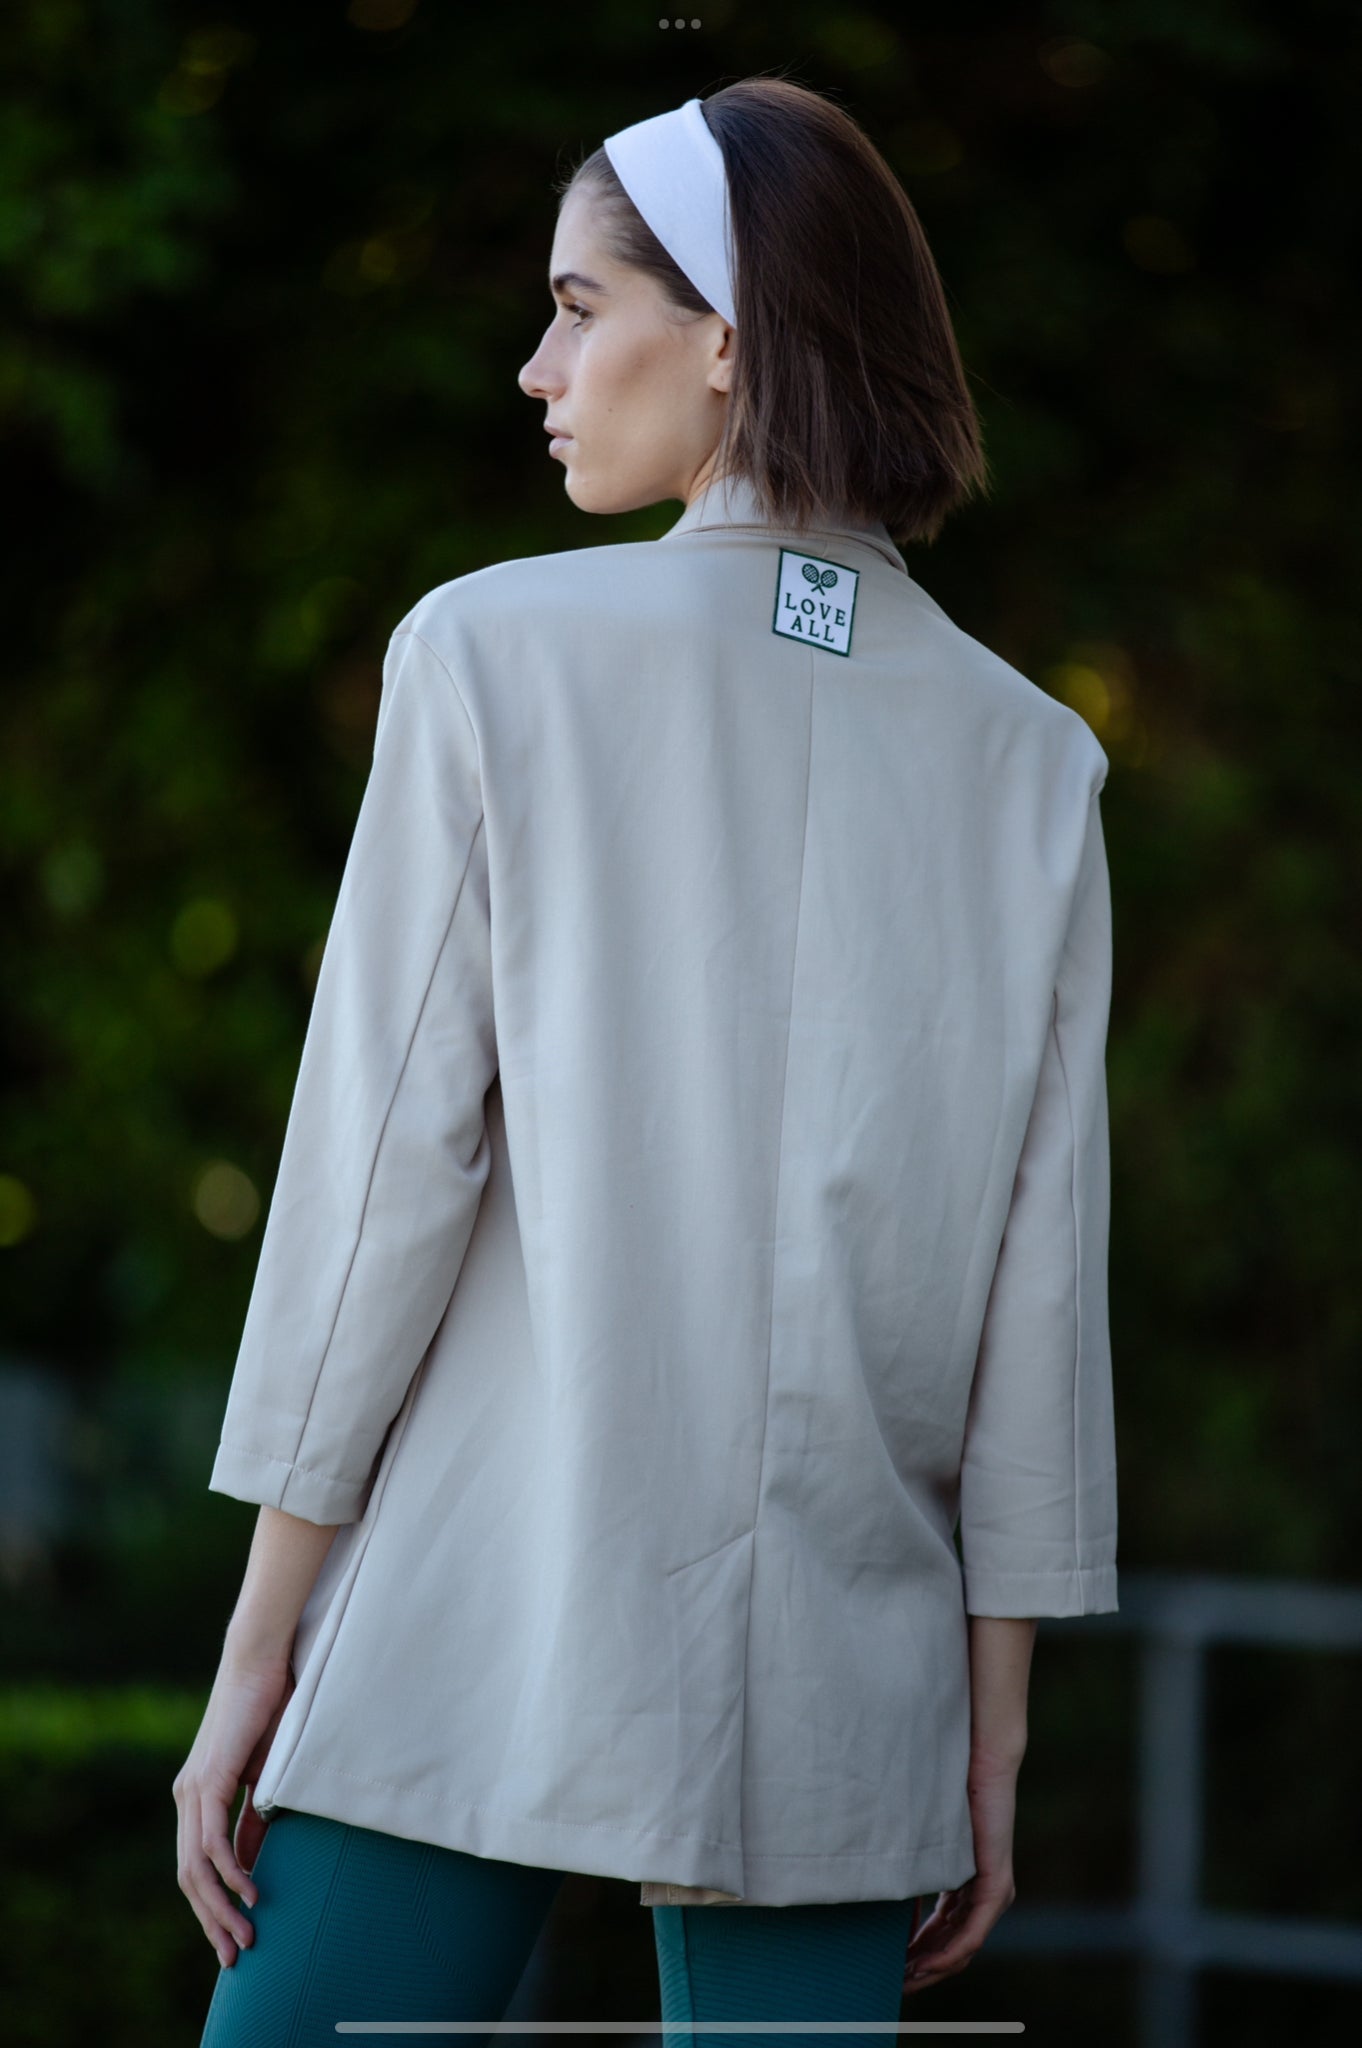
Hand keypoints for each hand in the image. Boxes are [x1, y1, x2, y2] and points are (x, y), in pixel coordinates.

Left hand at [173, 1648, 295, 1968]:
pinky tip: (249, 1893)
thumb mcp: (266, 1776)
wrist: (262, 1659)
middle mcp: (187, 1796)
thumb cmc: (271, 1709)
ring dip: (219, 1907)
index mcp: (198, 1796)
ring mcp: (193, 1789)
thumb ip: (256, 1818)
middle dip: (211, 1921)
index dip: (211, 1907)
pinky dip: (229, 1872)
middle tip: (235, 1957)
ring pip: (196, 1867)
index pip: (197, 1866)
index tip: (232, 1939)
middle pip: (189, 1877)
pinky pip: (212, 1840)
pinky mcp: (209, 1779)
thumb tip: (251, 1864)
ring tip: (245, 1936)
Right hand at [902, 1747, 1019, 1995]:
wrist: (978, 1757)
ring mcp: (991, 1892)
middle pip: (950, 1948)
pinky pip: (973, 1934)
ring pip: (961, 1948)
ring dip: (932, 1968)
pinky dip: (948, 1953)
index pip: (938, 1932)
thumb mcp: (918, 1833)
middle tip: (891, 1985)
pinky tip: (925, 1962)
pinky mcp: (996, 1886)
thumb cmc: (944, 1784)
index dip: (914, 1955)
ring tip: (903, 1980)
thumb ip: (902, 1857)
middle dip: (919, 1969)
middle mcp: (979, 1894)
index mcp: (960, 1882)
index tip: (888, 1970)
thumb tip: (862, 1869)